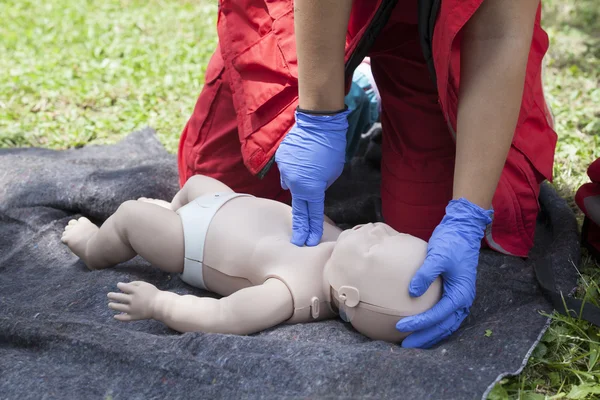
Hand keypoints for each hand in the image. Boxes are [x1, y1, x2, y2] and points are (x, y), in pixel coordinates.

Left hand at [107, 281, 159, 320]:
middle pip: (119, 297)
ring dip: (113, 306)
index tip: (118, 285)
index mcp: (135, 291)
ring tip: (110, 304)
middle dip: (113, 295)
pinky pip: (125, 318)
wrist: (160, 305)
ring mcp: (133, 309)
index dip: (120, 285)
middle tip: (109, 295)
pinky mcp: (134, 316)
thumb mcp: (145, 284)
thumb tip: (125, 285)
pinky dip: (119, 318)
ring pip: (120, 308)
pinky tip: (115, 316)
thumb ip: (135, 283)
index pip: (124, 287)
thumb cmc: (153, 293)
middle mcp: (132, 300)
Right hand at [275, 109, 349, 245]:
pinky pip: (287, 171)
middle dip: (300, 227)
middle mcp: (294, 183)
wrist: (318, 123)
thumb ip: (320, 187)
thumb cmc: (331, 148)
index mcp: (310, 188)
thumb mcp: (333, 173)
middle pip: (297, 209)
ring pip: (292, 184)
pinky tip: (302, 162)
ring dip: (300, 184)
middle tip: (298, 241)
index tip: (309, 242)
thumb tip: (311, 190)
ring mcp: (285, 171)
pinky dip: (294, 170)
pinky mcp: (281, 160)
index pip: (312, 214)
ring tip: (310, 170)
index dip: (312, 229)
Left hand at [396, 198, 492, 347]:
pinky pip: (444, 317)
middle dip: (424, 338)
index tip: (400, 326)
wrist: (462, 231)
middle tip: (404, 347)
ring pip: (445, 326)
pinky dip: (433, 326)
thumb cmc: (451, 242)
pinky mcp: (453, 295)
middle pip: (443, 327)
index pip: (438, 315)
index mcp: (461, 293)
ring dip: (429, 335)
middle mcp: (463, 300)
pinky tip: (419, 329)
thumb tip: (412, 292)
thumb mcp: (437, 255)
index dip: (419, 323)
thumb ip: (425, 274)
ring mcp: (459, 299)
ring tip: (411, 343)